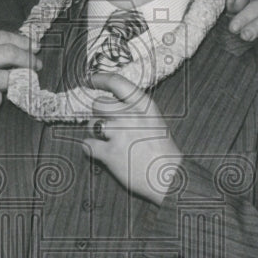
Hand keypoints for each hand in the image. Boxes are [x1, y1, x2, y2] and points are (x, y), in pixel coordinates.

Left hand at [83, 73, 181, 204]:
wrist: (170, 178)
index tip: (90, 79)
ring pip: (91, 124)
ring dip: (95, 132)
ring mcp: (119, 134)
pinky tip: (101, 153)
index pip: (117, 82)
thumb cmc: (163, 151)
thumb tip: (112, 104)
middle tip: (106, 123)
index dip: (100, 79)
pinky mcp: (110, 153)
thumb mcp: (155, 121)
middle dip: (98, 113)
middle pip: (98, 104)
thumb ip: (136, 110)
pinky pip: (88, 145)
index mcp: (144, 106)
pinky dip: (91, 149)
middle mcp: (130, 116)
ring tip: (107, 141)